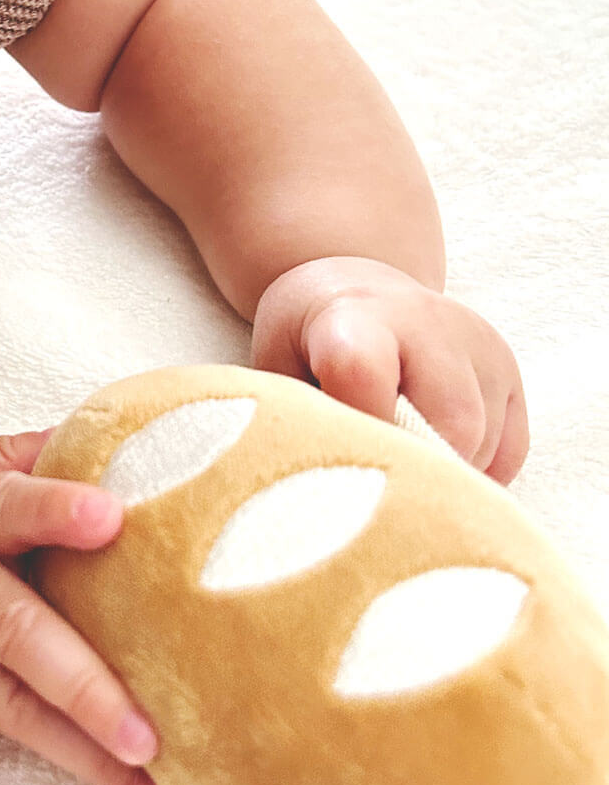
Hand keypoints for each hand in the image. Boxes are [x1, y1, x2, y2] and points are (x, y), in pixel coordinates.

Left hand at [250, 256, 528, 483]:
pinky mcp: (509, 370)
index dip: (359, 429)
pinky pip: (508, 451)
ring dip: (441, 477)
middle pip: (447, 423)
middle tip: (375, 495)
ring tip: (395, 473)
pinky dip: (474, 474)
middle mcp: (429, 325)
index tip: (343, 468)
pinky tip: (432, 462)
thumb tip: (314, 494)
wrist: (354, 289)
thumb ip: (299, 422)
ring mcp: (479, 346)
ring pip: (480, 443)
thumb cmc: (304, 341)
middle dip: (412, 473)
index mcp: (355, 320)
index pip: (363, 373)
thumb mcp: (277, 369)